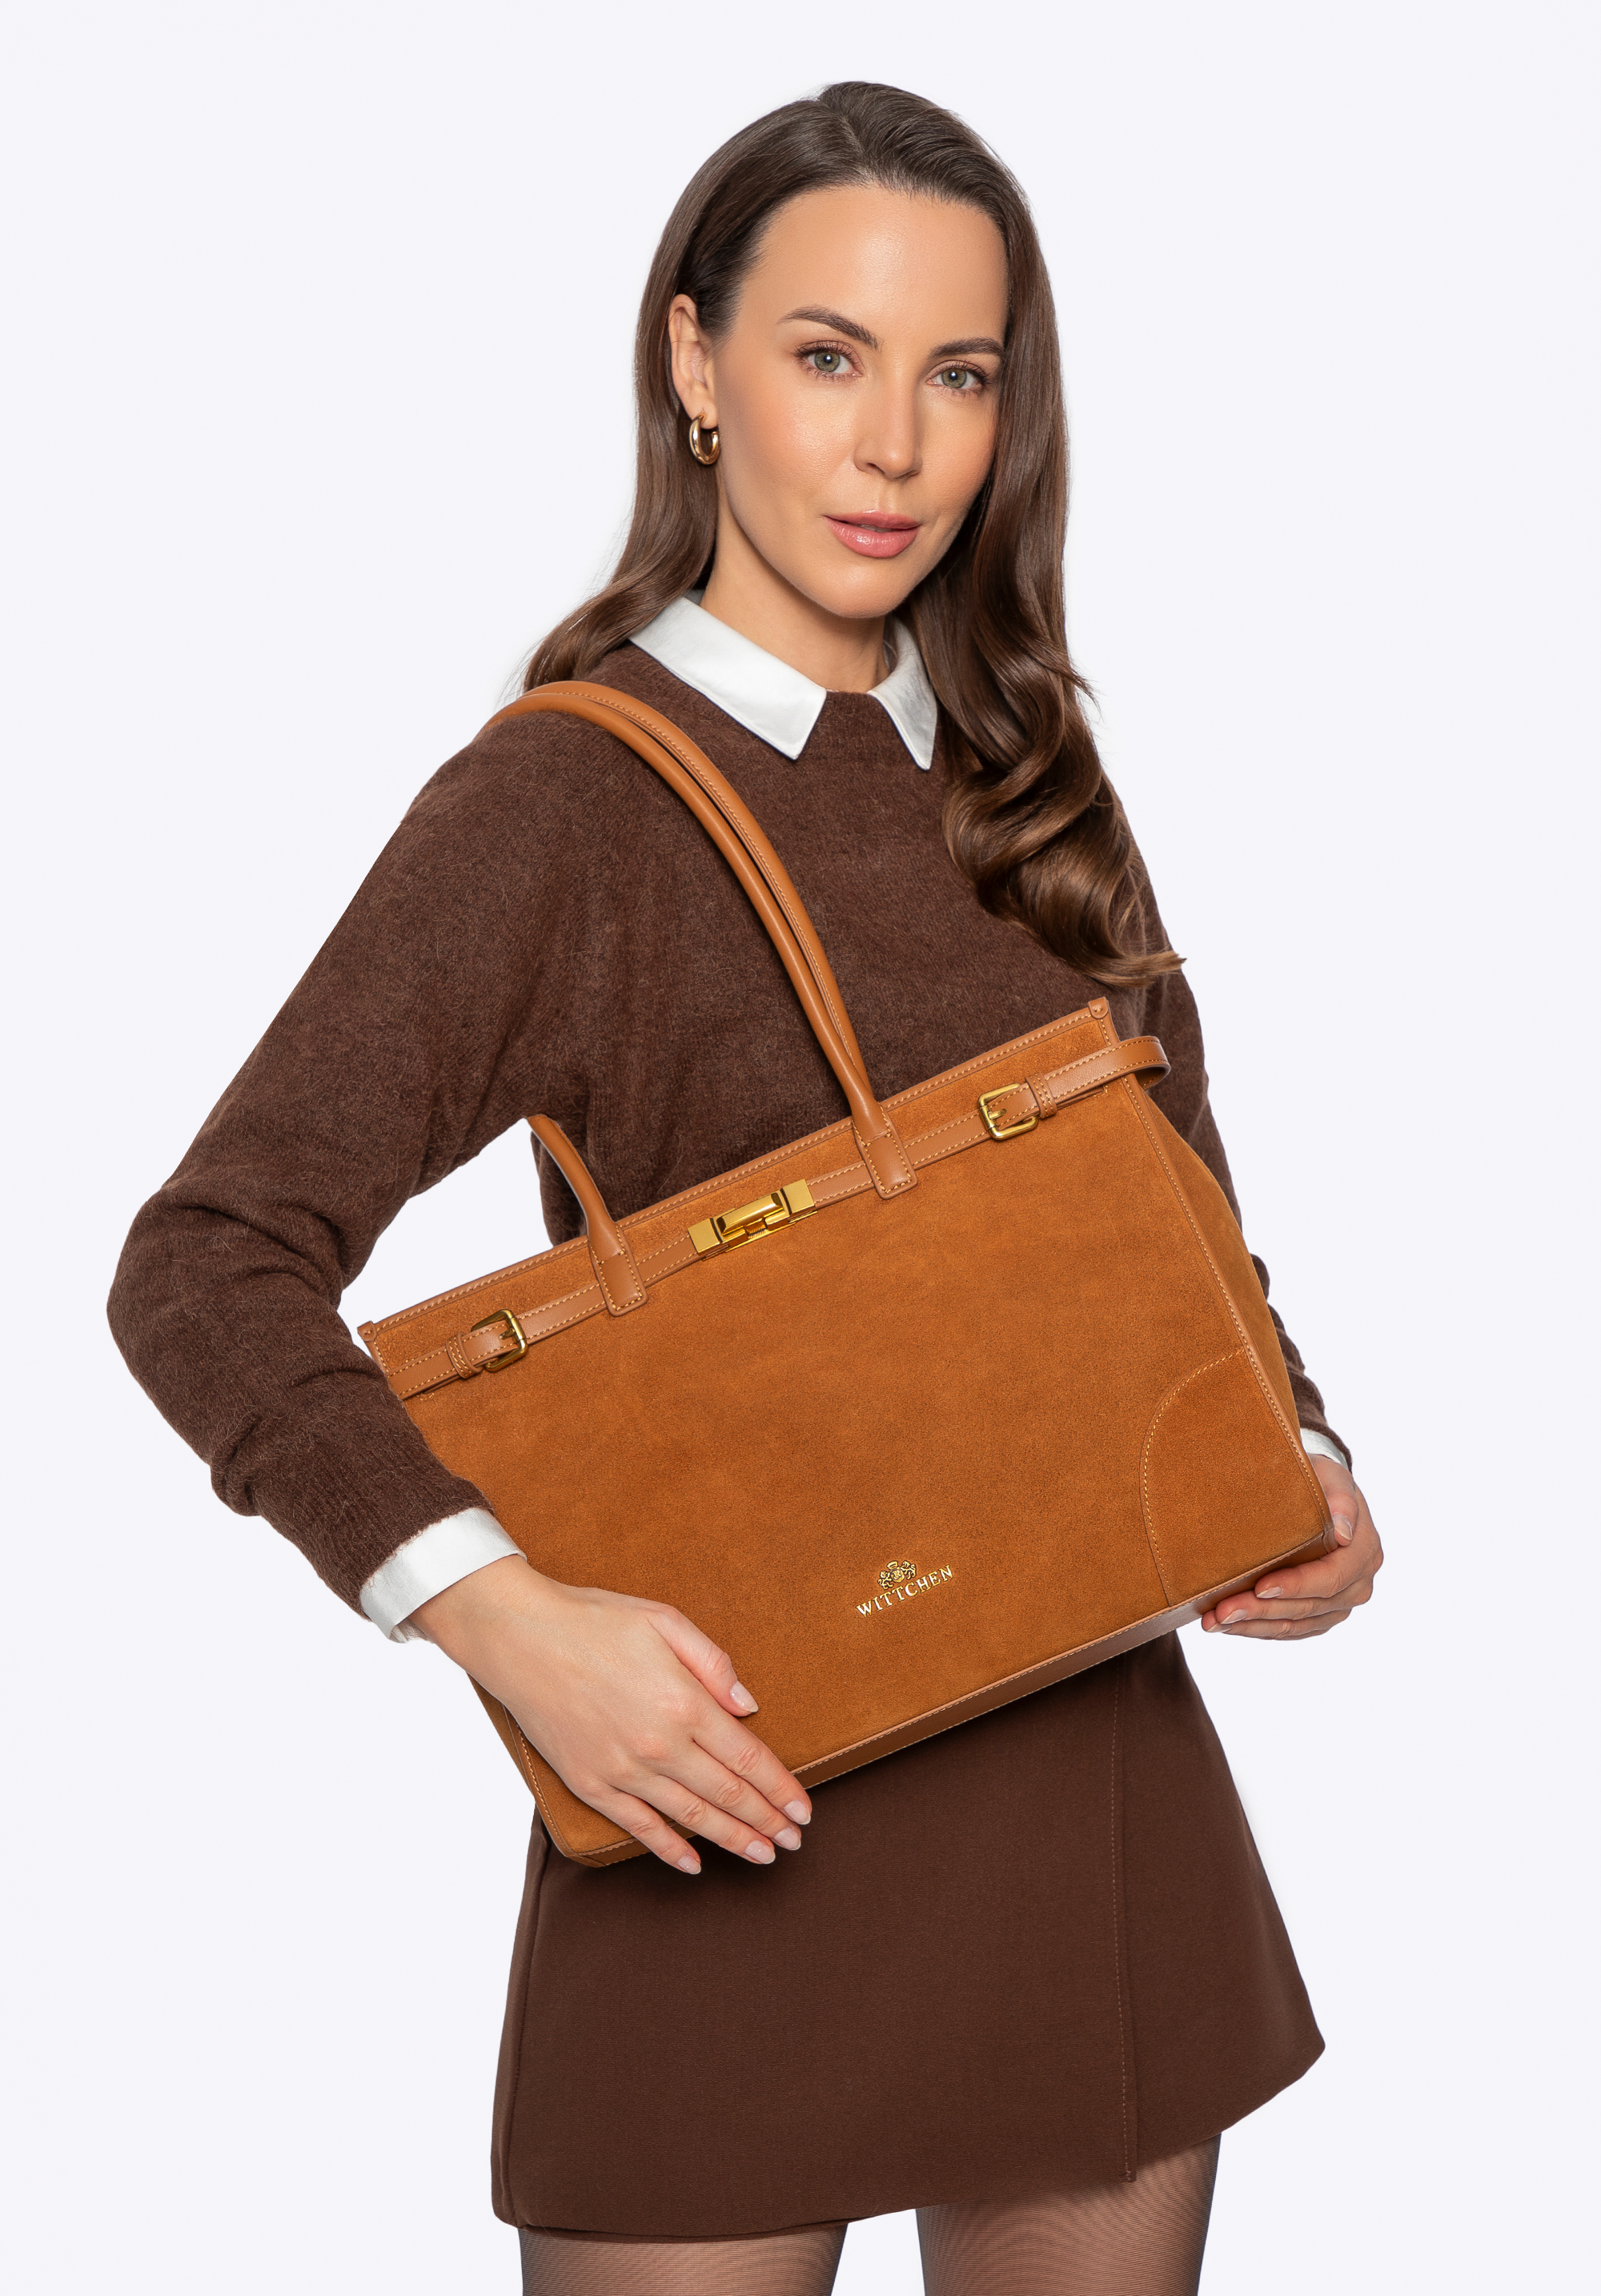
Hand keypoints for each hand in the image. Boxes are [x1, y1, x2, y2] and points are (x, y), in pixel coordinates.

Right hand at [411, 1555, 810, 1873]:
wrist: (519, 1638)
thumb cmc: (594, 1621)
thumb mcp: (665, 1622)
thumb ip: (714, 1665)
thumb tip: (750, 1708)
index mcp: (683, 1702)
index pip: (748, 1758)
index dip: (780, 1788)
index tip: (803, 1810)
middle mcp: (658, 1744)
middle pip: (727, 1794)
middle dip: (767, 1821)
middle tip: (794, 1841)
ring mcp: (622, 1770)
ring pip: (691, 1818)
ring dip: (732, 1840)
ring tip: (762, 1855)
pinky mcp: (591, 1784)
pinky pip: (639, 1827)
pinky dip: (669, 1849)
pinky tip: (694, 1863)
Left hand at [1201, 1453, 1382, 1639]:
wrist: (1318, 1496)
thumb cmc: (1320, 1482)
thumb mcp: (1331, 1477)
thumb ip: (1340, 1499)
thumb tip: (1344, 1533)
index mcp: (1364, 1552)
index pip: (1330, 1578)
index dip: (1296, 1585)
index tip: (1260, 1587)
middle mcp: (1357, 1585)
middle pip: (1308, 1607)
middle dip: (1262, 1610)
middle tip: (1222, 1611)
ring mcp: (1339, 1604)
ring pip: (1295, 1624)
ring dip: (1252, 1625)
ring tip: (1213, 1622)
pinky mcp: (1320, 1616)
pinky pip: (1289, 1629)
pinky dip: (1256, 1629)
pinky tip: (1226, 1625)